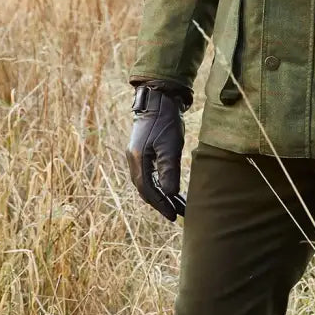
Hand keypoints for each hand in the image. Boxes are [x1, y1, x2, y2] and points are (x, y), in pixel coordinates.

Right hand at [127, 82, 189, 221]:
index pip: (148, 191)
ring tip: (179, 205)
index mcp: (137, 160)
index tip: (174, 216)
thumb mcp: (171, 146)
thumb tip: (170, 195)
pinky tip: (172, 189)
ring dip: (163, 195)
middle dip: (162, 203)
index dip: (161, 205)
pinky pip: (151, 174)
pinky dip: (161, 184)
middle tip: (178, 214)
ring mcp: (137, 156)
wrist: (159, 99)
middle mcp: (134, 160)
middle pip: (147, 190)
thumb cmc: (166, 120)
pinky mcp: (143, 152)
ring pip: (149, 183)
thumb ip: (169, 171)